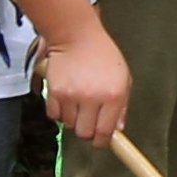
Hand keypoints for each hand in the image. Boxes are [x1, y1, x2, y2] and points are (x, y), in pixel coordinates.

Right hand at [41, 22, 133, 146]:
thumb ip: (121, 105)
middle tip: (90, 120)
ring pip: (69, 125)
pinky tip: (66, 99)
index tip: (102, 140)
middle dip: (88, 131)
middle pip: (85, 133)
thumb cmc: (102, 54)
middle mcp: (92, 98)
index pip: (105, 132)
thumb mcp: (123, 77)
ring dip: (73, 119)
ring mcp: (71, 95)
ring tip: (79, 102)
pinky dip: (59, 112)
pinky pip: (54, 115)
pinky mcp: (54, 92)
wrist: (76, 35)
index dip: (103, 141)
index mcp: (113, 95)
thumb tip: (117, 128)